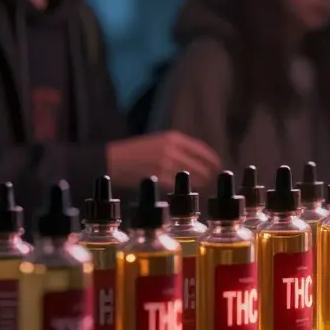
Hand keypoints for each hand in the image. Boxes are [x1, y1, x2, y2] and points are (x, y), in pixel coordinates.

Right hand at [106, 131, 221, 188]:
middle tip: (211, 179)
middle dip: (208, 173)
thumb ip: (177, 147)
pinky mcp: (158, 177)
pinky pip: (178, 185)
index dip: (212, 159)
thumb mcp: (158, 141)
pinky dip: (185, 189)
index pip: (201, 149)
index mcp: (173, 137)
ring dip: (200, 183)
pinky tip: (187, 191)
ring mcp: (165, 163)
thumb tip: (198, 158)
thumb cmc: (134, 152)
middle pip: (200, 164)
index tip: (218, 164)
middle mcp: (172, 148)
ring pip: (192, 176)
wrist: (111, 160)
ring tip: (202, 186)